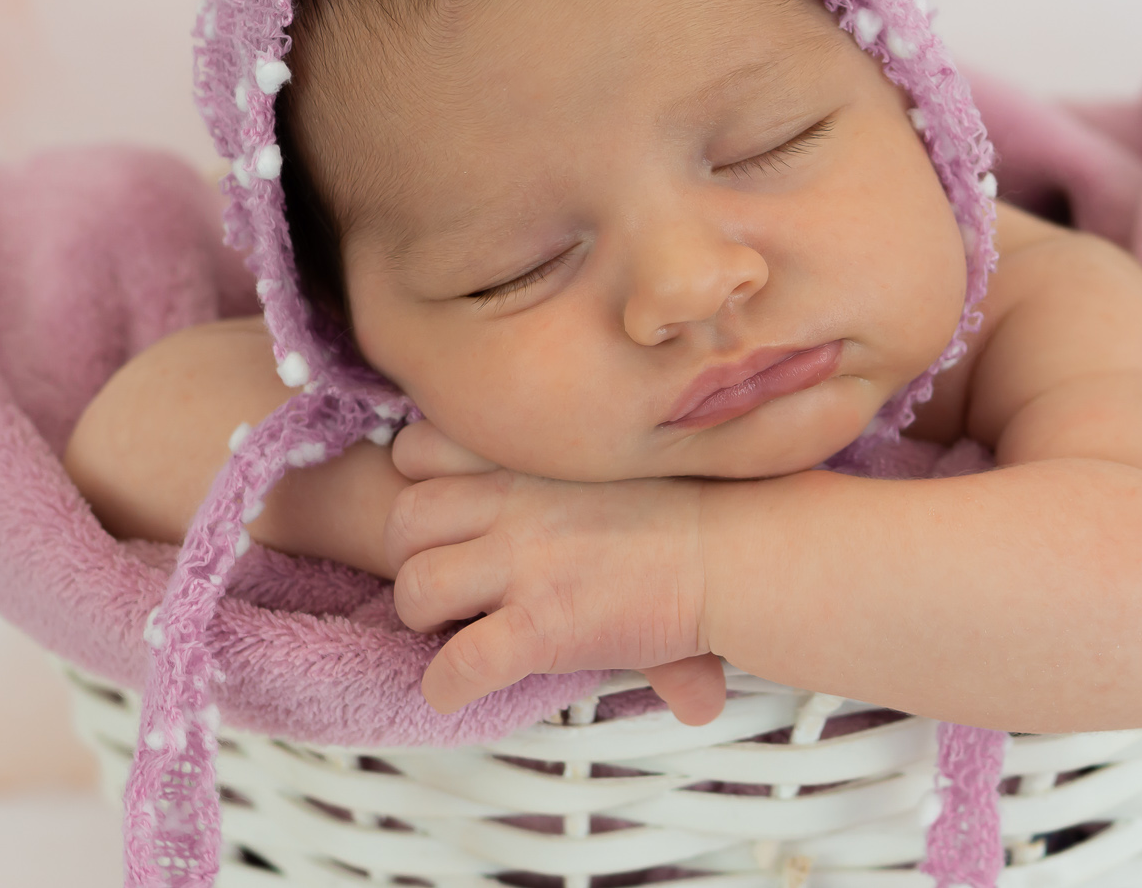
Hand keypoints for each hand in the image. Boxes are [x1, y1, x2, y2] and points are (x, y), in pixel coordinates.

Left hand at [386, 419, 727, 724]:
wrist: (739, 548)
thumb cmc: (697, 512)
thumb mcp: (625, 477)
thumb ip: (586, 491)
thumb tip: (611, 535)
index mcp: (528, 461)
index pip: (418, 449)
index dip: (419, 486)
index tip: (449, 517)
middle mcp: (514, 504)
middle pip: (401, 520)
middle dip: (413, 558)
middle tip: (453, 585)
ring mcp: (524, 563)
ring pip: (415, 588)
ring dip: (424, 619)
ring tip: (460, 632)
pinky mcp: (542, 626)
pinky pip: (456, 665)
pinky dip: (446, 686)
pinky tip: (463, 690)